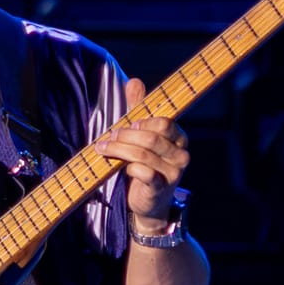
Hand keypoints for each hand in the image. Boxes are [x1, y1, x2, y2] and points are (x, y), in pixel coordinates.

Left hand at [99, 77, 189, 226]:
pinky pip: (145, 173)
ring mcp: (173, 172)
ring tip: (103, 149)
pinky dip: (129, 168)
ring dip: (119, 150)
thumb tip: (135, 82)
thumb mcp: (141, 134)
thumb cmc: (147, 164)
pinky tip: (121, 167)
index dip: (143, 122)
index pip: (164, 122)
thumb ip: (139, 109)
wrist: (150, 202)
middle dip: (125, 136)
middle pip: (151, 137)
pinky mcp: (161, 188)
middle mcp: (180, 153)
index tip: (126, 124)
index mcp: (178, 137)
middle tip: (108, 137)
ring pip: (144, 154)